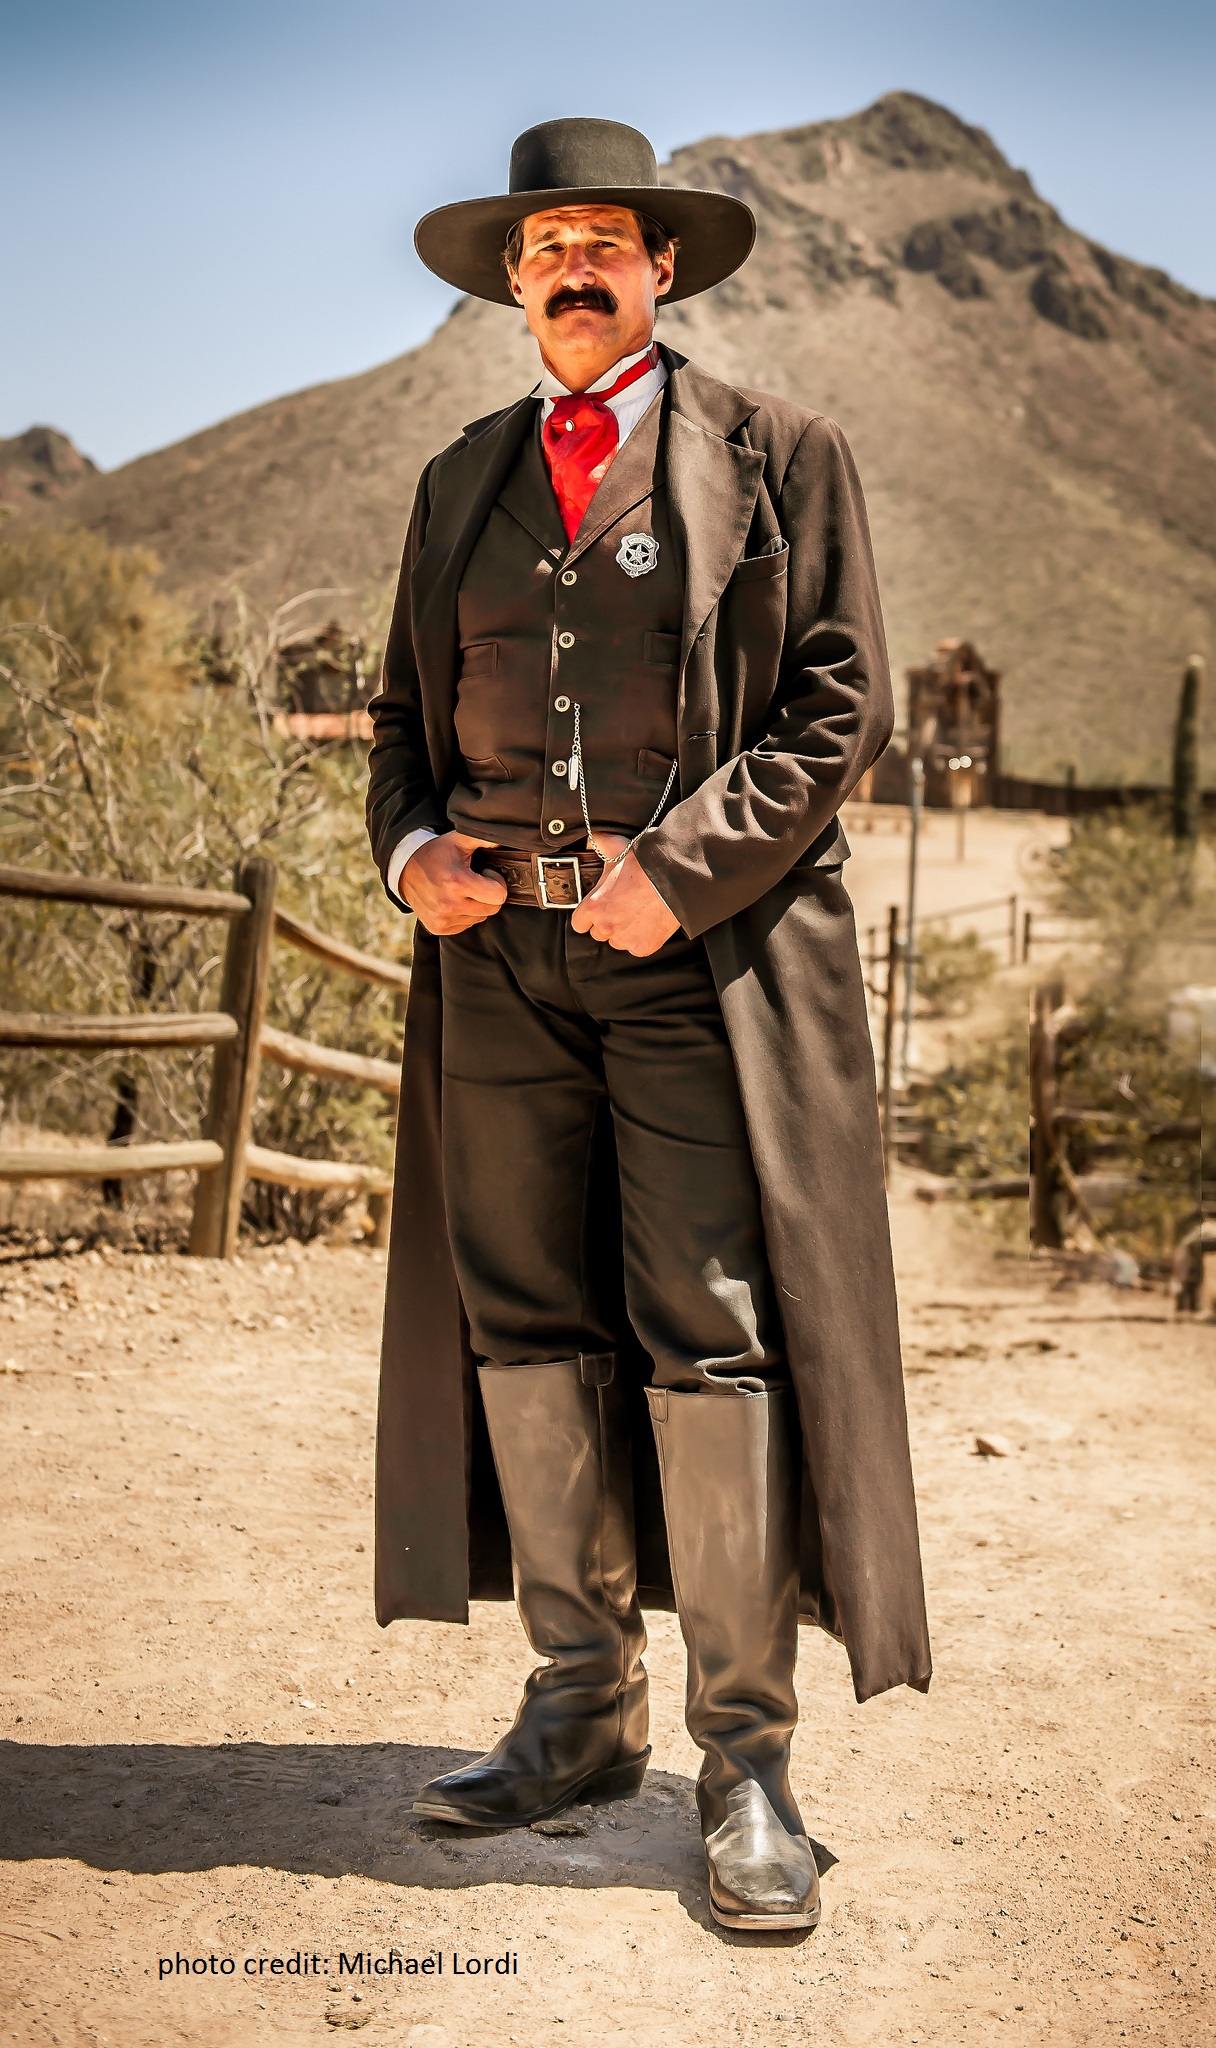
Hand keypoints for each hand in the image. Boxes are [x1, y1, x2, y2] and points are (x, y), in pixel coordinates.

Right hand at [402, 832, 505, 934]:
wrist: (405, 868)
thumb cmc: (437, 852)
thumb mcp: (459, 839)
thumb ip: (484, 837)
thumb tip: (506, 837)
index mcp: (457, 882)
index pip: (498, 895)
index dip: (496, 883)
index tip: (485, 874)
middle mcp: (449, 904)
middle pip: (492, 909)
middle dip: (488, 895)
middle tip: (475, 882)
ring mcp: (442, 919)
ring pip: (480, 918)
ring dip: (476, 905)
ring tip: (462, 890)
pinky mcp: (437, 927)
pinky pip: (466, 925)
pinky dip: (464, 914)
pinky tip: (454, 900)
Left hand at [571, 835, 680, 955]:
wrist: (674, 880)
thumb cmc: (645, 866)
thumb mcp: (618, 850)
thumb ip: (601, 845)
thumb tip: (595, 837)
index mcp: (593, 907)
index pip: (579, 923)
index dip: (588, 916)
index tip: (597, 911)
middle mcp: (605, 927)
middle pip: (599, 933)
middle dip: (608, 923)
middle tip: (622, 909)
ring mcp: (625, 939)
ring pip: (618, 942)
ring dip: (624, 932)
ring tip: (637, 915)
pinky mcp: (643, 948)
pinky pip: (637, 948)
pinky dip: (642, 939)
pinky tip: (649, 923)